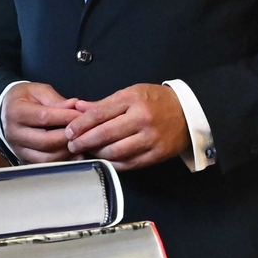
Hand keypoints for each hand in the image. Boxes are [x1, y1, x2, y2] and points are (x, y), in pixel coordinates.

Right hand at [2, 81, 82, 162]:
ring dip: (66, 151)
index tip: (81, 115)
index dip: (65, 117)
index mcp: (16, 112)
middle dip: (68, 137)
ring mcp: (18, 149)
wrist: (6, 111)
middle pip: (45, 141)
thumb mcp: (38, 91)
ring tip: (80, 143)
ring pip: (46, 157)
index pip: (44, 117)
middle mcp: (14, 133)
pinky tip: (73, 154)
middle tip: (84, 131)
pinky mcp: (24, 159)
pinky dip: (62, 161)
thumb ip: (56, 100)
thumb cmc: (24, 98)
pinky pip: (45, 165)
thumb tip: (76, 106)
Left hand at [64, 83, 187, 170]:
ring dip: (97, 154)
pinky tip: (104, 161)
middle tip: (71, 145)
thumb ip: (104, 103)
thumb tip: (78, 108)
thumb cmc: (155, 100)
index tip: (68, 131)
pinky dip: (114, 164)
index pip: (99, 113)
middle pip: (105, 134)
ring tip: (86, 152)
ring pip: (116, 151)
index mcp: (132, 99)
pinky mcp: (157, 154)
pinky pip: (130, 163)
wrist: (188, 112)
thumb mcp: (130, 93)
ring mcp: (150, 138)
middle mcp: (141, 119)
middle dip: (84, 141)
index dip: (80, 124)